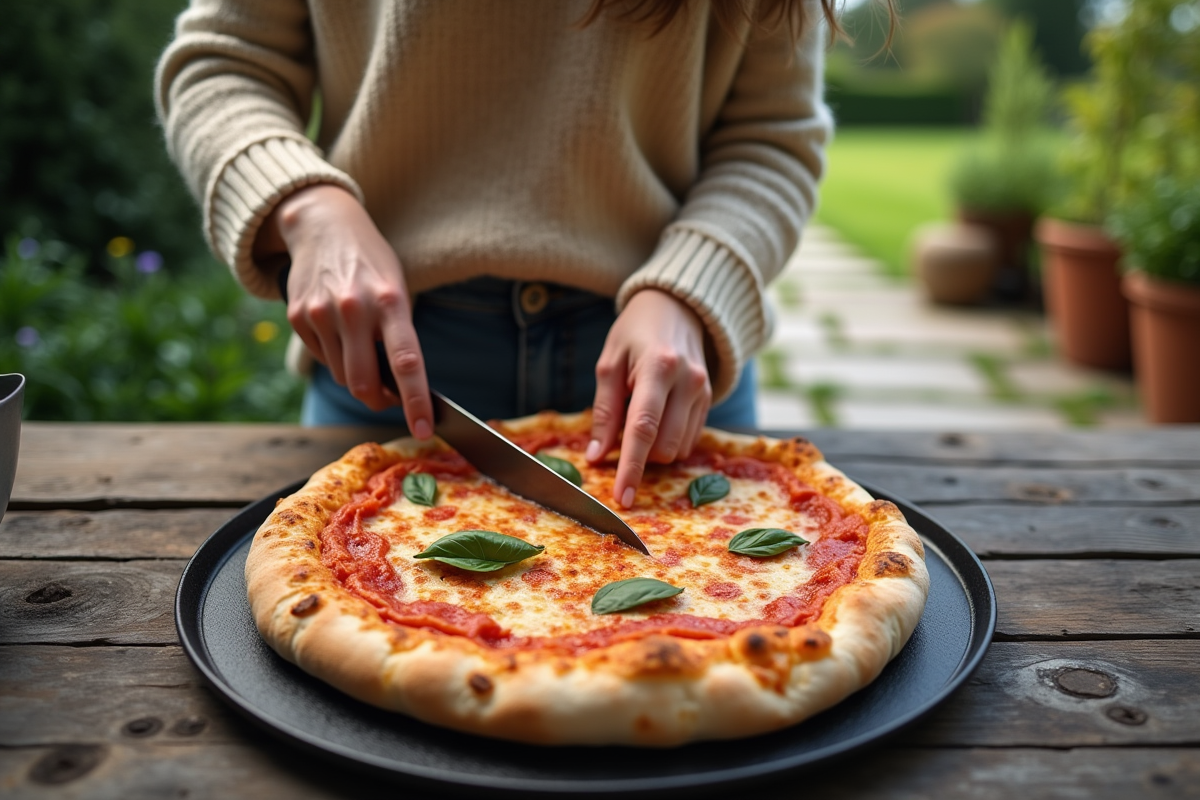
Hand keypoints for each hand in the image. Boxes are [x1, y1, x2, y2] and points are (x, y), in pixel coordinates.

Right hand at [254, 184, 433, 437]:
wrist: (323, 225)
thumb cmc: (372, 264)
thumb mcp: (397, 291)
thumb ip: (398, 337)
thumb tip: (400, 390)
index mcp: (390, 301)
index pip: (406, 362)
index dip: (415, 401)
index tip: (424, 430)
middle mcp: (353, 308)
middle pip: (363, 384)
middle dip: (379, 401)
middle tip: (391, 398)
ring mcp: (321, 313)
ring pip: (342, 377)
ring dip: (358, 380)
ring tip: (365, 352)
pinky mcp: (298, 317)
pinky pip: (322, 359)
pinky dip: (336, 358)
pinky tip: (340, 332)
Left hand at [586, 289, 711, 507]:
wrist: (677, 307)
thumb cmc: (635, 333)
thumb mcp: (609, 364)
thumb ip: (605, 412)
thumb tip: (597, 457)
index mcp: (658, 368)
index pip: (643, 429)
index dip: (631, 467)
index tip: (622, 497)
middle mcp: (688, 381)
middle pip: (664, 446)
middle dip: (640, 454)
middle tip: (620, 430)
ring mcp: (704, 391)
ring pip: (678, 449)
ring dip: (654, 448)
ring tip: (641, 414)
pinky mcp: (710, 400)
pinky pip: (689, 440)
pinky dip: (668, 440)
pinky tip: (659, 416)